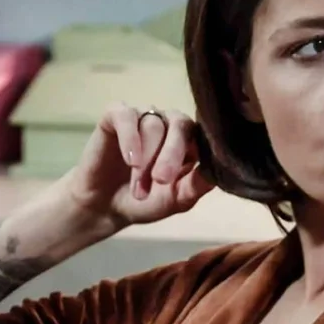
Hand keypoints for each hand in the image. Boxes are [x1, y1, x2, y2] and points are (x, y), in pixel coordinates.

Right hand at [63, 103, 215, 231]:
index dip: (201, 150)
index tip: (194, 172)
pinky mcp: (115, 115)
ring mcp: (143, 116)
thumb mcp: (176, 200)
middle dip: (171, 154)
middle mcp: (168, 122)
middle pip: (179, 124)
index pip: (203, 133)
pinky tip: (129, 160)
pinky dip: (129, 138)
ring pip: (152, 125)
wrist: (105, 207)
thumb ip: (196, 186)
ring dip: (145, 160)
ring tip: (138, 189)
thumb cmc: (145, 201)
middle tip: (161, 180)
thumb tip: (219, 173)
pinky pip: (125, 116)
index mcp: (189, 140)